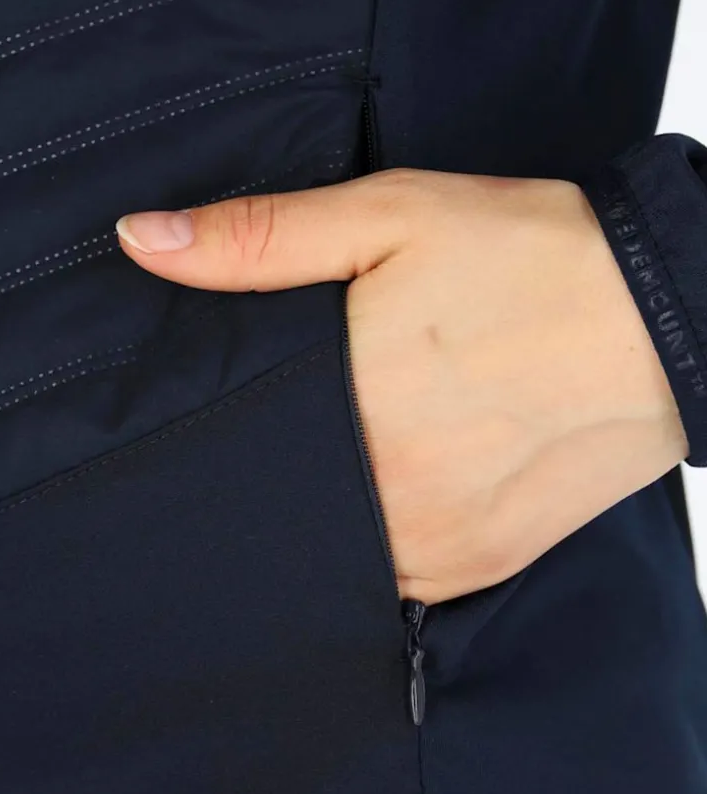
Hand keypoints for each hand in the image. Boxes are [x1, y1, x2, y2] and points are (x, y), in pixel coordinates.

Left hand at [115, 169, 688, 604]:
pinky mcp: (479, 568)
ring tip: (324, 453)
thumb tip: (140, 241)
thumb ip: (258, 238)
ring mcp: (437, 547)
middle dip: (257, 473)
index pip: (230, 449)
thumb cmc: (529, 256)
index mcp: (353, 415)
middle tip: (259, 428)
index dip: (200, 435)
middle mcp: (390, 499)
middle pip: (277, 505)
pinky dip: (373, 537)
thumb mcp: (388, 217)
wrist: (672, 312)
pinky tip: (378, 485)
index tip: (185, 419)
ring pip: (330, 550)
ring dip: (315, 512)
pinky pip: (392, 576)